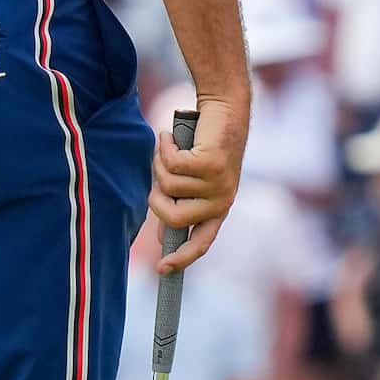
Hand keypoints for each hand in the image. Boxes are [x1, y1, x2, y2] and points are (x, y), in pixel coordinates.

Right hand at [150, 95, 244, 271]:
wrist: (225, 110)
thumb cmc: (203, 146)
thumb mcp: (192, 181)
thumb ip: (179, 204)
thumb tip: (161, 237)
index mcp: (217, 209)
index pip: (201, 243)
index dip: (181, 258)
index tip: (161, 269)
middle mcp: (221, 201)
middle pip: (172, 217)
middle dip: (154, 197)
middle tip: (157, 174)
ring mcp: (218, 184)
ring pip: (168, 186)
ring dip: (161, 163)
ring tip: (171, 147)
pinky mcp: (212, 164)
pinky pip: (172, 165)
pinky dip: (164, 147)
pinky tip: (170, 137)